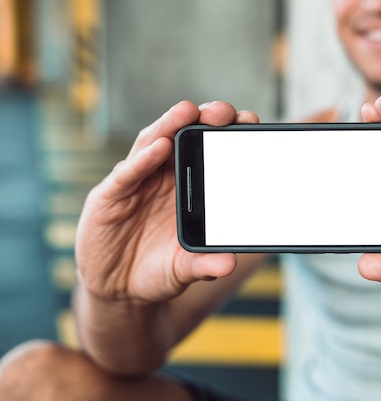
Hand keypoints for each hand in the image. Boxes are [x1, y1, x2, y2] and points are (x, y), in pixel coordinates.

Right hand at [75, 101, 258, 303]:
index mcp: (186, 188)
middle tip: (223, 111)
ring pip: (151, 146)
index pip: (206, 153)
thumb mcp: (185, 268)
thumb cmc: (156, 270)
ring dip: (169, 126)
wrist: (118, 290)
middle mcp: (162, 178)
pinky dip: (142, 160)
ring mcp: (135, 184)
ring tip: (189, 111)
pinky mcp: (109, 198)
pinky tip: (158, 147)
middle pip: (181, 140)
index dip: (225, 135)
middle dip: (202, 121)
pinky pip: (126, 175)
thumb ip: (205, 265)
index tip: (249, 121)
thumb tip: (229, 265)